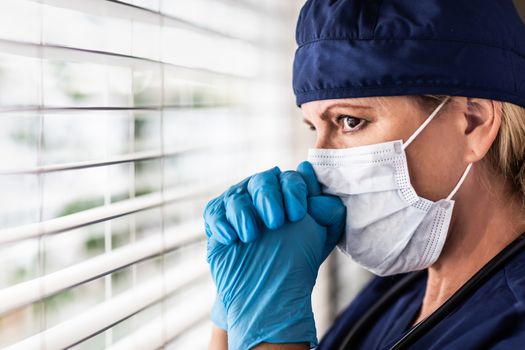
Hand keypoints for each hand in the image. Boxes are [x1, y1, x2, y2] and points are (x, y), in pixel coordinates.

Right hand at [205, 162, 345, 348]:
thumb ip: (328, 210)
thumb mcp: (323, 236)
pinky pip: (215, 212)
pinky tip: (230, 238)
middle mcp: (262, 192)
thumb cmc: (298, 260)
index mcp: (288, 191)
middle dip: (269, 198)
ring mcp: (238, 204)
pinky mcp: (218, 219)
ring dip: (243, 214)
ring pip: (237, 196)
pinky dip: (221, 223)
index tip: (298, 214)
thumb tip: (320, 192)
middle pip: (262, 181)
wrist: (267, 292)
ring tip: (250, 236)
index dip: (295, 192)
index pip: (290, 179)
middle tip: (275, 222)